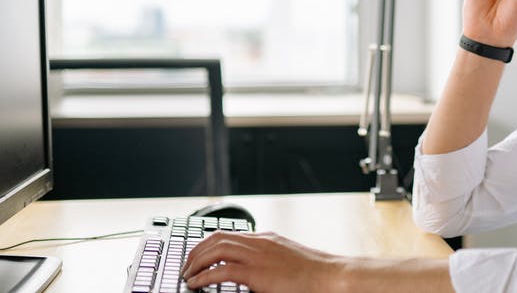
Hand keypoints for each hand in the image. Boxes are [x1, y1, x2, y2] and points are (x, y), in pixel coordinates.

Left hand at [182, 231, 343, 291]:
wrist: (331, 276)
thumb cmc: (314, 274)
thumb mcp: (287, 260)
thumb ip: (269, 261)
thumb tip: (253, 272)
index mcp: (265, 239)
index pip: (228, 233)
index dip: (207, 243)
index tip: (197, 255)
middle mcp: (259, 243)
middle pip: (216, 238)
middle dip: (196, 252)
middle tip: (186, 266)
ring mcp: (258, 256)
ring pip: (215, 249)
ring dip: (195, 262)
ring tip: (187, 275)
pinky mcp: (257, 273)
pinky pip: (221, 271)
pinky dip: (203, 277)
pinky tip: (195, 284)